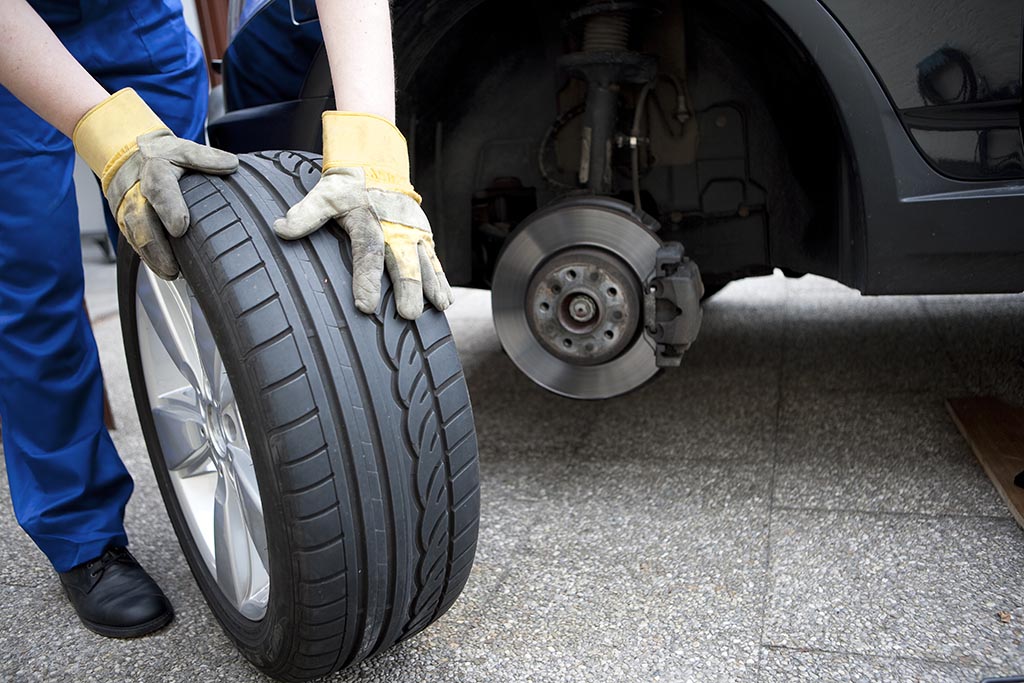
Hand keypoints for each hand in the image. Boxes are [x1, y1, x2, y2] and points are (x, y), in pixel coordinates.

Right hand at [73, 89, 238, 278]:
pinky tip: (164, 270)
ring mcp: (130, 210)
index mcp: (156, 171)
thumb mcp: (184, 150)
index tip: (180, 227)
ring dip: (152, 257)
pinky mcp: (127, 223)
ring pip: (136, 237)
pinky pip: (135, 243)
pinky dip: (149, 258)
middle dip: (156, 246)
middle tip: (174, 267)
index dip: (169, 208)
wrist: (131, 158)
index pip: (161, 190)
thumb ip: (206, 158)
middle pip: (141, 221)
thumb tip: (231, 164)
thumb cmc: (163, 158)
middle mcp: (138, 193)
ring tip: (171, 273)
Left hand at [274, 112, 452, 319]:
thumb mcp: (325, 196)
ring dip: (432, 286)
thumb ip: (306, 214)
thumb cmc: (348, 187)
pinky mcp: (423, 236)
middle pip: (403, 262)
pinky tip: (445, 301)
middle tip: (408, 314)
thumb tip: (280, 229)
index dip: (367, 280)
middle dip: (408, 289)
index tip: (366, 306)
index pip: (367, 254)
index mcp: (368, 221)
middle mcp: (395, 228)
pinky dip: (441, 280)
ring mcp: (413, 233)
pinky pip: (434, 260)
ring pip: (425, 263)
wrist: (376, 163)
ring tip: (439, 308)